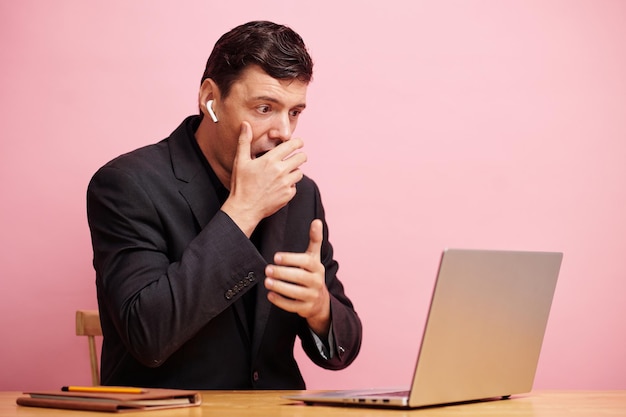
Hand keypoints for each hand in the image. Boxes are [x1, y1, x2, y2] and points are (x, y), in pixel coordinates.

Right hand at [221, 122, 306, 236]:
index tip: (298, 143)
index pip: (292, 145)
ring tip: (286, 172)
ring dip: (295, 171)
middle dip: (300, 155)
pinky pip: (295, 187)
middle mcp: (281, 171)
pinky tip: (281, 185)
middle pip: (302, 158)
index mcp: (270, 160)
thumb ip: (245, 141)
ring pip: (300, 173)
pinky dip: (290, 185)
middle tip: (295, 157)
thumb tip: (245, 124)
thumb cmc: (241, 184)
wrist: (244, 208)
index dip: (298, 142)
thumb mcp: (240, 161)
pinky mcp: (287, 195)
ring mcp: (285, 184)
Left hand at [264, 219, 330, 337]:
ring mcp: (312, 296)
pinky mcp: (306, 308)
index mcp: (317, 267)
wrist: (321, 301)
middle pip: (300, 277)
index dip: (291, 259)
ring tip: (267, 282)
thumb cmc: (312, 274)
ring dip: (280, 287)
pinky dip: (280, 301)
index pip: (305, 261)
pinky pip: (293, 306)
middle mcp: (317, 281)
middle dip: (283, 273)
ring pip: (296, 293)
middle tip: (267, 269)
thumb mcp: (314, 257)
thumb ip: (315, 240)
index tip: (276, 257)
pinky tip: (270, 295)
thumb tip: (317, 221)